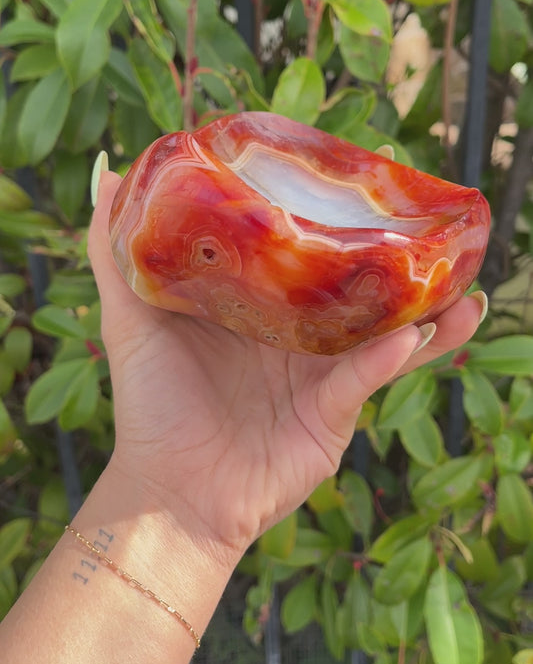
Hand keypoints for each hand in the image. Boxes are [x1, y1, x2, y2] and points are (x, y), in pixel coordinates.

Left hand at [88, 171, 484, 559]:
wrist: (170, 493)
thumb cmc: (150, 406)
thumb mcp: (129, 318)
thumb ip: (114, 249)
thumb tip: (108, 169)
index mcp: (257, 306)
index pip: (302, 253)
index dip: (330, 219)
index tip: (356, 178)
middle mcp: (295, 334)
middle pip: (354, 289)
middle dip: (395, 262)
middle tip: (425, 225)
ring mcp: (319, 373)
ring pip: (383, 335)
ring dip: (427, 315)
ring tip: (465, 288)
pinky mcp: (333, 413)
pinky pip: (368, 378)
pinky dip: (390, 359)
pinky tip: (413, 335)